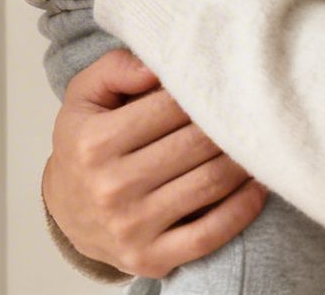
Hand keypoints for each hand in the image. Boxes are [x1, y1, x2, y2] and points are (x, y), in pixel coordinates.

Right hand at [46, 49, 265, 278]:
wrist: (66, 213)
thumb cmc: (83, 148)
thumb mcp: (83, 98)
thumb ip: (114, 69)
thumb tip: (155, 67)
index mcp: (95, 142)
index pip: (169, 108)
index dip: (201, 93)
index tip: (221, 86)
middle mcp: (112, 186)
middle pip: (195, 145)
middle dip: (228, 125)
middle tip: (250, 111)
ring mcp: (133, 226)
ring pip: (210, 185)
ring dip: (243, 161)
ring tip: (258, 142)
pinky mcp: (152, 258)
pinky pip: (211, 234)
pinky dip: (243, 209)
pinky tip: (257, 186)